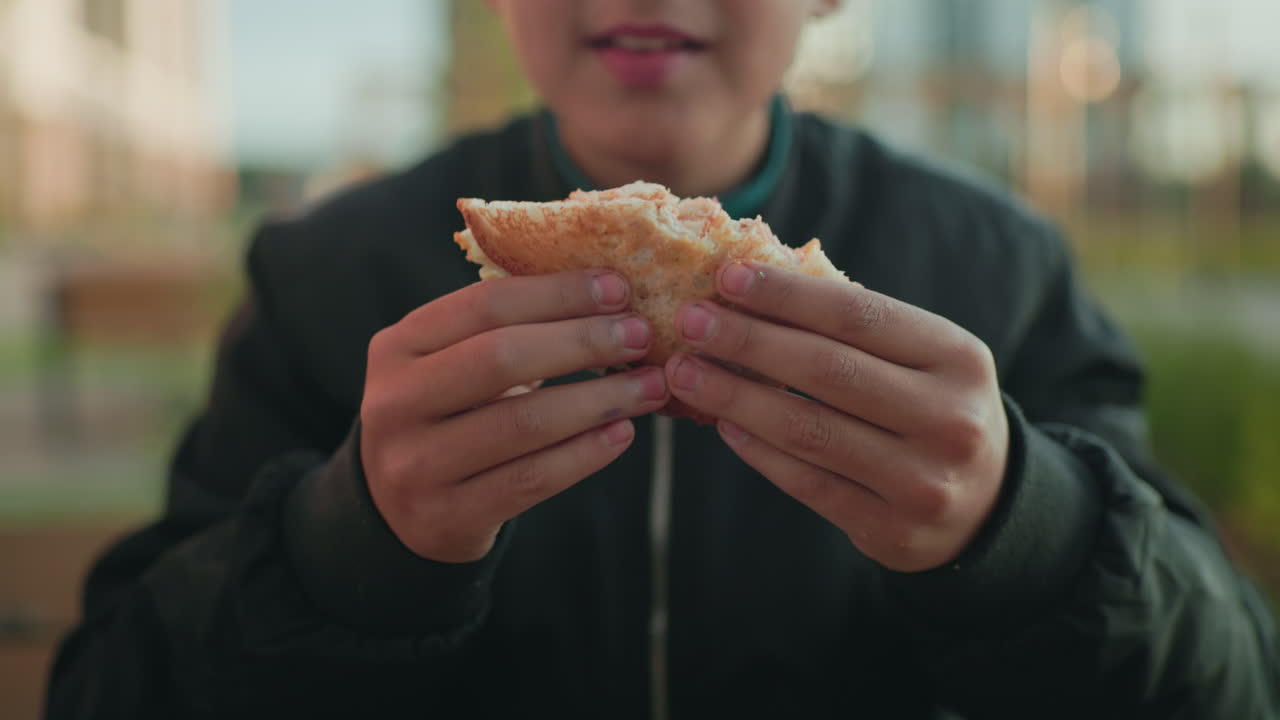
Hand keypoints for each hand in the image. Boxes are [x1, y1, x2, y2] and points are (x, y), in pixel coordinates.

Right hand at [360, 270, 669, 562]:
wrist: (401, 512)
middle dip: (582, 342)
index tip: (619, 289)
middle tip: (641, 337)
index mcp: (399, 346)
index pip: (484, 305)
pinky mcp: (446, 517)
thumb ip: (509, 329)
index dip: (557, 293)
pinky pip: (531, 479)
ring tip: (649, 387)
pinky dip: (585, 453)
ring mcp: (415, 464)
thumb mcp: (454, 364)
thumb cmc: (451, 417)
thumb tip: (610, 294)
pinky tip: (621, 433)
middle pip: (500, 357)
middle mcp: (395, 402)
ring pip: (522, 422)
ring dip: (598, 399)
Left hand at [665, 262, 1008, 571]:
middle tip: (689, 321)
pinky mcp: (891, 530)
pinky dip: (758, 451)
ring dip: (735, 397)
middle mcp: (949, 418)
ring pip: (808, 430)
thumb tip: (747, 290)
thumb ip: (855, 331)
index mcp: (958, 358)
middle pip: (827, 371)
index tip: (726, 277)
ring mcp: (922, 480)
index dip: (787, 296)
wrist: (987, 507)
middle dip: (748, 341)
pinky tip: (722, 424)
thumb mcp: (921, 360)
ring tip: (685, 372)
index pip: (859, 315)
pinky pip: (807, 483)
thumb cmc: (929, 409)